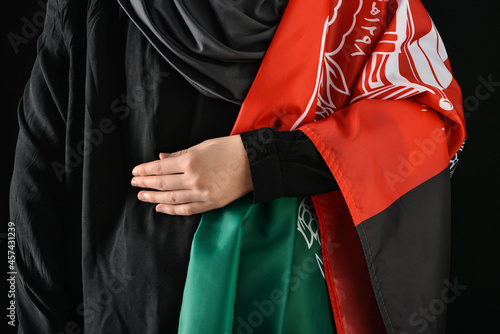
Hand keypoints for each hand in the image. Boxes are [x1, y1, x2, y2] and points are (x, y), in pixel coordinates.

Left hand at [131, 135, 252, 214]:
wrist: (255, 162)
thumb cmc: (229, 149)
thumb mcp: (203, 145)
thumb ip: (180, 154)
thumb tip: (161, 158)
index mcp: (190, 161)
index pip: (160, 169)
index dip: (145, 171)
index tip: (135, 173)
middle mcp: (193, 179)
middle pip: (162, 185)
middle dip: (146, 184)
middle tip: (134, 184)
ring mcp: (202, 193)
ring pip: (171, 199)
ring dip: (154, 198)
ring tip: (142, 196)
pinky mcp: (211, 204)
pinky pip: (187, 209)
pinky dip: (172, 210)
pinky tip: (160, 208)